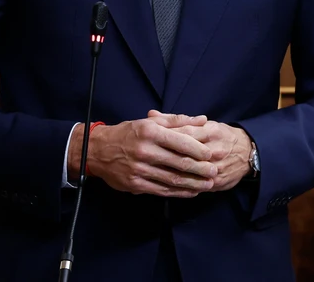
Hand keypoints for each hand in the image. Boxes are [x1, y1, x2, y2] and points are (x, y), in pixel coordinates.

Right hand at [69, 114, 219, 197]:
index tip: (212, 155)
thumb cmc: (129, 133)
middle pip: (179, 163)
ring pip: (172, 179)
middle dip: (200, 169)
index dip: (199, 150)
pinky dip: (178, 193)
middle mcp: (145, 151)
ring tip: (207, 185)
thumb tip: (203, 120)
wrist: (98, 151)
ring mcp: (139, 170)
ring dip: (192, 184)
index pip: (181, 142)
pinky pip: (161, 190)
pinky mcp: (135, 184)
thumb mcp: (151, 122)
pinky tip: (190, 192)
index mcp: (151, 133)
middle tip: (215, 172)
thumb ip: (178, 121)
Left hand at [153, 110, 253, 191]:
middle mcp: (214, 149)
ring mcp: (216, 167)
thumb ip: (176, 121)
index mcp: (211, 131)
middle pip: (184, 154)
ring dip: (169, 174)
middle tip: (143, 160)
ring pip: (189, 172)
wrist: (249, 152)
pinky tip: (165, 186)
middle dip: (162, 157)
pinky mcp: (217, 181)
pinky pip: (196, 186)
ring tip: (150, 173)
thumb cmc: (221, 136)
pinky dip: (180, 187)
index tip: (146, 141)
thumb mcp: (203, 124)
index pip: (183, 134)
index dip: (163, 138)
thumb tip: (150, 114)